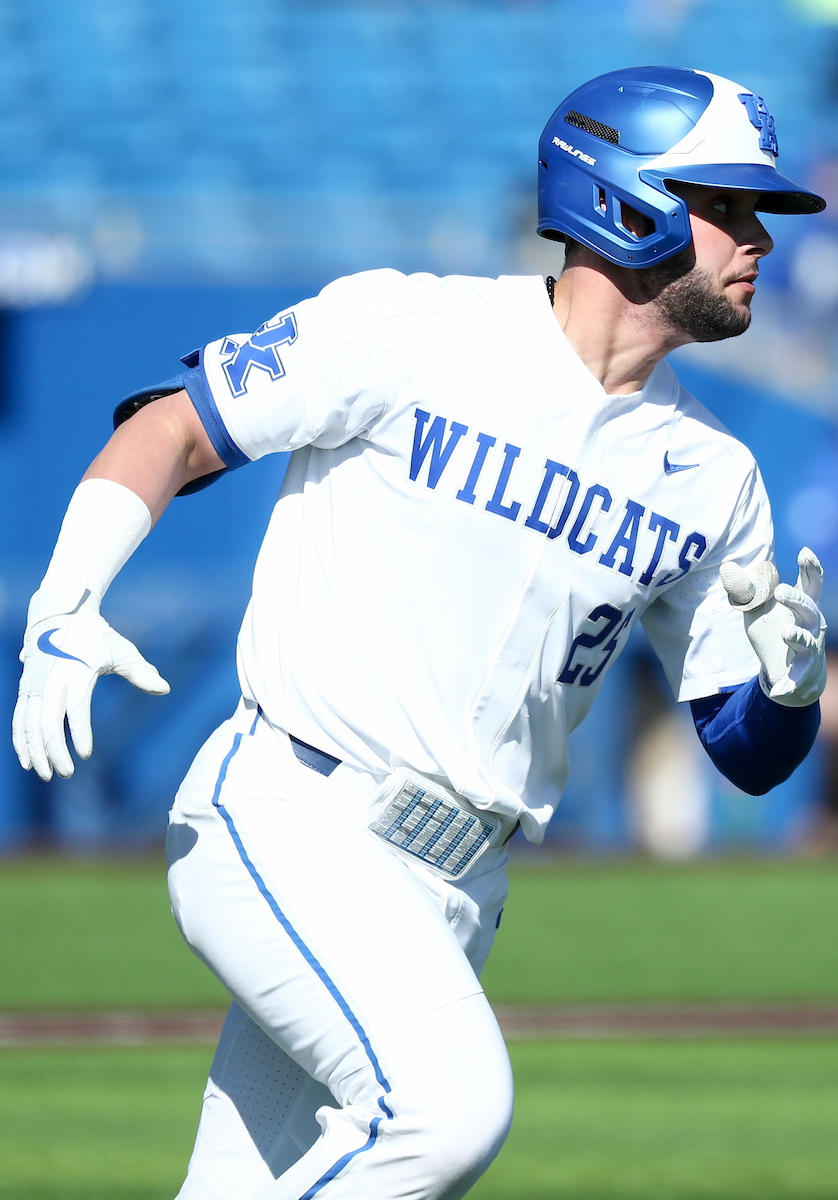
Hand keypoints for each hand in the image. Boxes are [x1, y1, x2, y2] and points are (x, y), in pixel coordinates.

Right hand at [13, 603, 169, 780]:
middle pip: (47, 721)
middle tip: (67, 773)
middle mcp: (51, 680)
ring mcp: (35, 685)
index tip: (85, 754)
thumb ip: (140, 672)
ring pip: (28, 723)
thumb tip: (165, 689)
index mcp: (76, 671)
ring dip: (35, 751)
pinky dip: (20, 740)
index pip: (76, 707)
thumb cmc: (95, 636)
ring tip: (46, 774)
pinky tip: (27, 761)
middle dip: (54, 750)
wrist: (60, 614)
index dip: (79, 731)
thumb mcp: (120, 649)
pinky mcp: (26, 688)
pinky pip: (19, 718)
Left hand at [720, 548, 826, 707]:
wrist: (789, 673)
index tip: (805, 552)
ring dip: (797, 636)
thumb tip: (727, 567)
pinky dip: (788, 684)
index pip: (810, 585)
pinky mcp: (801, 673)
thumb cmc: (775, 633)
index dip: (810, 569)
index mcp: (801, 607)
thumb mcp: (757, 611)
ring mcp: (808, 649)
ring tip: (785, 632)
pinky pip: (797, 678)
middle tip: (779, 591)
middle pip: (809, 608)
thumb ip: (747, 591)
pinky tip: (779, 690)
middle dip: (796, 599)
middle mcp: (810, 625)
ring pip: (807, 641)